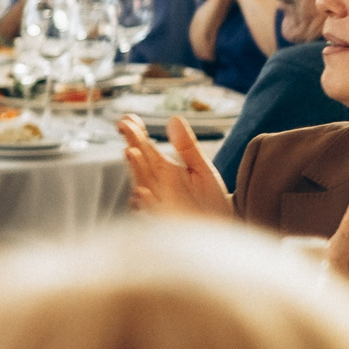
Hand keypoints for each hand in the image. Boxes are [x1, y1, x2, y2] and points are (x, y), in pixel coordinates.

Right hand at [117, 115, 236, 220]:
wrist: (223, 230)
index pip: (145, 148)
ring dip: (135, 169)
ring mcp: (160, 203)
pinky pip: (152, 212)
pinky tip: (143, 192)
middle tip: (124, 126)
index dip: (135, 133)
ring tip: (131, 152)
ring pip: (142, 184)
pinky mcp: (167, 221)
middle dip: (132, 144)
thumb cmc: (211, 202)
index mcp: (165, 170)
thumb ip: (186, 146)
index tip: (128, 118)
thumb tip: (174, 119)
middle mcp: (158, 186)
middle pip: (140, 162)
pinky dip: (146, 203)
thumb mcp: (201, 169)